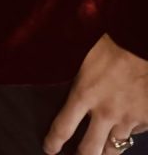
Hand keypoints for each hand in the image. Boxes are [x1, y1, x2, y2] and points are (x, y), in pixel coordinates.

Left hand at [43, 34, 147, 153]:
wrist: (144, 43)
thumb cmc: (114, 43)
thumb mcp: (87, 58)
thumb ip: (80, 80)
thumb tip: (74, 89)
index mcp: (84, 93)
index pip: (62, 127)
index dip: (53, 142)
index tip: (49, 148)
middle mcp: (105, 112)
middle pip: (89, 150)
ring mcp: (127, 119)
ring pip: (114, 148)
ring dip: (105, 151)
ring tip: (101, 151)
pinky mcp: (146, 120)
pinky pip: (136, 134)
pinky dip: (130, 132)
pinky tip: (126, 127)